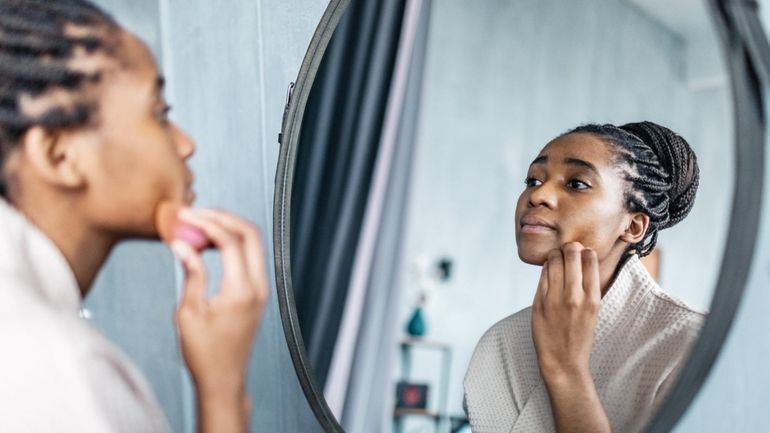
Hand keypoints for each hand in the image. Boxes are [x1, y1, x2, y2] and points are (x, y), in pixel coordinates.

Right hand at [169, 209, 267, 420]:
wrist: (224, 379)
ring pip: (253, 243)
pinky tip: (210, 242)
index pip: (230, 241)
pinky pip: (251, 256)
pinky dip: (233, 242)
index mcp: (242, 291)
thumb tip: (182, 242)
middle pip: (250, 234)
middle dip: (222, 217)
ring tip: (199, 225)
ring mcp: (263, 289)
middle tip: (195, 214)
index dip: (207, 222)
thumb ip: (191, 273)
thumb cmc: (203, 353)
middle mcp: (259, 287)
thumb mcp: (188, 312)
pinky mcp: (259, 292)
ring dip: (229, 228)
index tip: (184, 216)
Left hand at [531, 242, 600, 379]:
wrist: (563, 361)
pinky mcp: (539, 302)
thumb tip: (582, 258)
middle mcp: (575, 296)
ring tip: (557, 260)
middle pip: (571, 254)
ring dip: (555, 256)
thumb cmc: (580, 335)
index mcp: (593, 298)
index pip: (590, 259)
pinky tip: (549, 272)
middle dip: (569, 248)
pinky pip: (542, 275)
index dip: (584, 251)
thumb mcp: (593, 310)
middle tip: (567, 251)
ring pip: (553, 261)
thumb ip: (588, 287)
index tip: (581, 252)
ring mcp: (555, 298)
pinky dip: (545, 269)